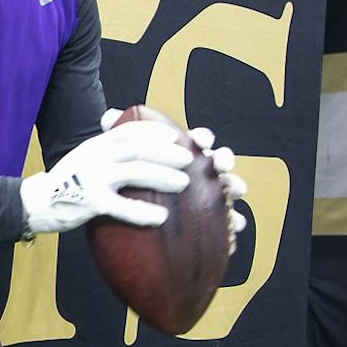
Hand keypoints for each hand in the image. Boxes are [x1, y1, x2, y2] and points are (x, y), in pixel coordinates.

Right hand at [20, 118, 190, 233]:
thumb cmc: (66, 184)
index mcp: (95, 144)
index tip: (175, 135)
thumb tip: (135, 149)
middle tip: (189, 160)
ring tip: (183, 183)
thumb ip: (106, 151)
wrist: (35, 203)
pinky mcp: (90, 202)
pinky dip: (143, 212)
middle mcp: (94, 156)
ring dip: (162, 176)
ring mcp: (91, 178)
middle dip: (167, 152)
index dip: (155, 131)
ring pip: (135, 171)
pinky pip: (122, 206)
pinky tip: (160, 217)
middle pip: (138, 149)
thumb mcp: (84, 158)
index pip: (129, 130)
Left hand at [98, 111, 248, 256]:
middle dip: (224, 159)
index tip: (200, 141)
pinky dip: (234, 223)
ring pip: (228, 187)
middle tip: (221, 164)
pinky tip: (236, 230)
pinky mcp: (210, 215)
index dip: (202, 138)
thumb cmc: (135, 174)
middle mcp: (202, 168)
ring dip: (235, 187)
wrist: (133, 204)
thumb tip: (108, 117)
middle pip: (219, 160)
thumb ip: (121, 135)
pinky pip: (226, 221)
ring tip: (237, 191)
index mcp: (186, 151)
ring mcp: (209, 191)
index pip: (198, 139)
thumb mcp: (126, 158)